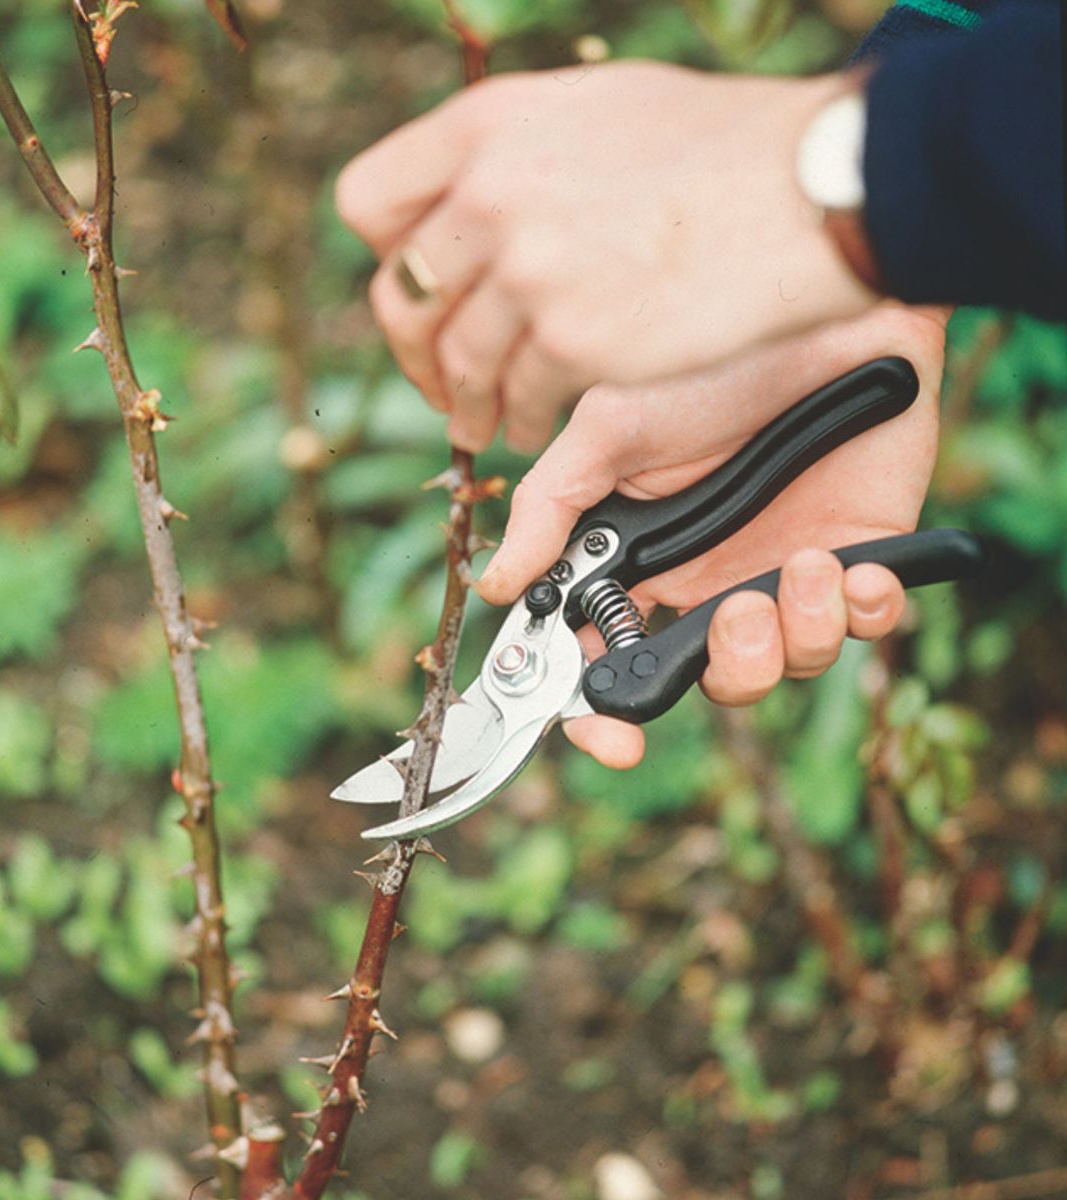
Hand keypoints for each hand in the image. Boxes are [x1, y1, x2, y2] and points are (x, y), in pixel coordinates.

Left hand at [336, 62, 875, 453]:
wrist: (807, 189)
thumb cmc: (718, 148)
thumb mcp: (594, 110)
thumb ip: (516, 155)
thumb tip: (469, 199)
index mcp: (486, 128)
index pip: (369, 204)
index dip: (386, 256)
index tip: (420, 290)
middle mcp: (490, 195)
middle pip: (399, 298)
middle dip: (416, 353)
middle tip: (442, 383)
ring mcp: (529, 270)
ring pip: (454, 365)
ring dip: (466, 405)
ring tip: (485, 424)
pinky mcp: (571, 339)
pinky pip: (516, 401)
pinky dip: (520, 424)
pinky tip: (535, 429)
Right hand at [474, 304, 946, 767]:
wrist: (823, 304)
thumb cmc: (706, 359)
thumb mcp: (609, 429)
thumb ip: (551, 509)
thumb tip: (493, 587)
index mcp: (646, 563)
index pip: (611, 659)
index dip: (603, 713)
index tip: (613, 742)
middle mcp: (713, 580)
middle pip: (710, 680)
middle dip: (727, 670)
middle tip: (737, 616)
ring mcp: (788, 574)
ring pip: (790, 663)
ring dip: (798, 633)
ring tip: (808, 564)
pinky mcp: (865, 558)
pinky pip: (868, 627)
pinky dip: (864, 609)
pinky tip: (857, 563)